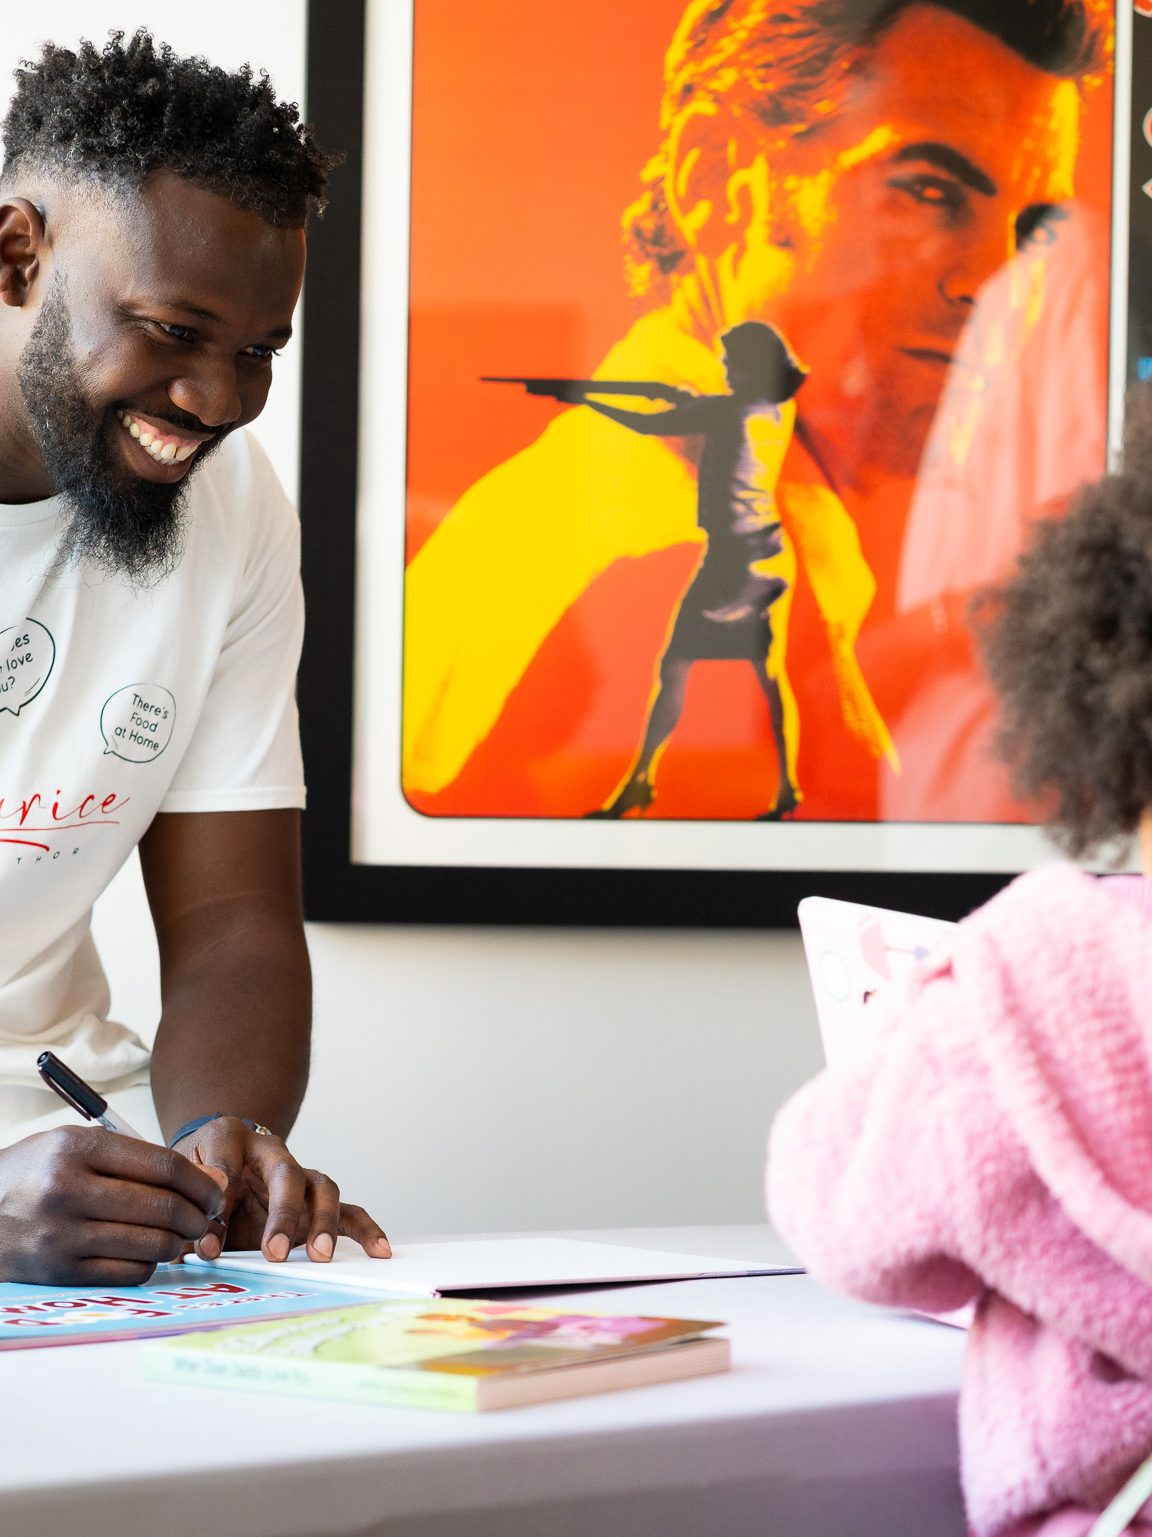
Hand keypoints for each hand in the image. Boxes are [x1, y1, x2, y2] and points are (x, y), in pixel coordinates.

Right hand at [0, 1127, 227, 1285]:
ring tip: (184, 1236)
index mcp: (75, 1149)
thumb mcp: (74, 1145)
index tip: (216, 1191)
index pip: (162, 1166)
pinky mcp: (59, 1272)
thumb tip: (208, 1180)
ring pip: (150, 1244)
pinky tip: (151, 1253)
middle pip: (161, 1207)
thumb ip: (137, 1157)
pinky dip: (151, 1264)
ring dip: (180, 1243)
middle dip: (198, 1215)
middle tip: (207, 1218)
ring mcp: (62, 1235)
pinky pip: (128, 1272)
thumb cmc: (36, 1173)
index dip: (200, 1182)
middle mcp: (67, 1191)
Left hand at [173, 1116, 390, 1263]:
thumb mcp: (185, 1182)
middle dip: (282, 1213)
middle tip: (272, 1252)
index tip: (212, 1217)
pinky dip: (364, 1229)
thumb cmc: (199, 1171)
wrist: (218, 1155)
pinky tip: (378, 1250)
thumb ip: (195, 1212)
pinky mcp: (315, 1201)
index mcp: (231, 1139)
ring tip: (320, 1256)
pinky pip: (346, 1210)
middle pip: (287, 1174)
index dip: (221, 1184)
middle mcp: (272, 1152)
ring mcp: (299, 1176)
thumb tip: (207, 1247)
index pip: (227, 1155)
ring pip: (322, 1188)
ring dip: (322, 1222)